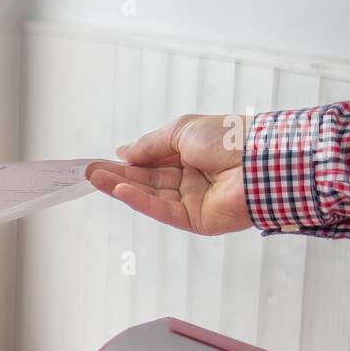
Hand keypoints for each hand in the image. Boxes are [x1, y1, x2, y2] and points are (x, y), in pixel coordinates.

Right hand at [87, 114, 252, 235]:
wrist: (260, 159)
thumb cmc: (230, 138)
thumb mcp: (181, 130)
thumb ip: (150, 144)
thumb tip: (123, 152)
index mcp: (191, 156)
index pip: (152, 161)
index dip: (126, 161)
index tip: (101, 161)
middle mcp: (191, 179)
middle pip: (147, 180)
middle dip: (118, 175)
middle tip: (89, 172)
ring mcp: (194, 201)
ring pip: (151, 195)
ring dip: (122, 187)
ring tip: (95, 179)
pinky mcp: (197, 220)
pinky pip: (163, 210)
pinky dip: (141, 201)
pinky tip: (120, 190)